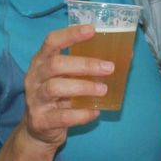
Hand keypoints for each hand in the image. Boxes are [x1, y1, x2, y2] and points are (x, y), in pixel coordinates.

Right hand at [17, 24, 106, 147]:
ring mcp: (35, 99)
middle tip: (109, 68)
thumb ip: (87, 67)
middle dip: (85, 64)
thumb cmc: (58, 97)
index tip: (92, 30)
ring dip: (83, 87)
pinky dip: (81, 114)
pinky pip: (62, 116)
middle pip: (56, 64)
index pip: (52, 41)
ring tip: (104, 90)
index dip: (71, 34)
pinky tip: (95, 112)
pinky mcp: (40, 120)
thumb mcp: (67, 78)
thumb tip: (126, 56)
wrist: (38, 130)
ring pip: (55, 88)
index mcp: (41, 61)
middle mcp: (34, 77)